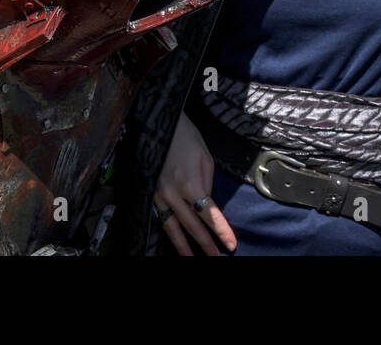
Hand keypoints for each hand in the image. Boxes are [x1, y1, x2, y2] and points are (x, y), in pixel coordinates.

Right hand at [154, 111, 236, 255]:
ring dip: (182, 246)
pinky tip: (173, 239)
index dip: (221, 231)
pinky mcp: (150, 192)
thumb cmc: (185, 136)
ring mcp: (158, 194)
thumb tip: (207, 202)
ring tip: (190, 259)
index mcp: (190, 184)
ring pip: (171, 227)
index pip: (209, 215)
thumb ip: (207, 183)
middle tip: (215, 257)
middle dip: (205, 244)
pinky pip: (159, 216)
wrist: (158, 122)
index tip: (230, 244)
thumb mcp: (205, 158)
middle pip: (191, 226)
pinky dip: (167, 230)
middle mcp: (173, 193)